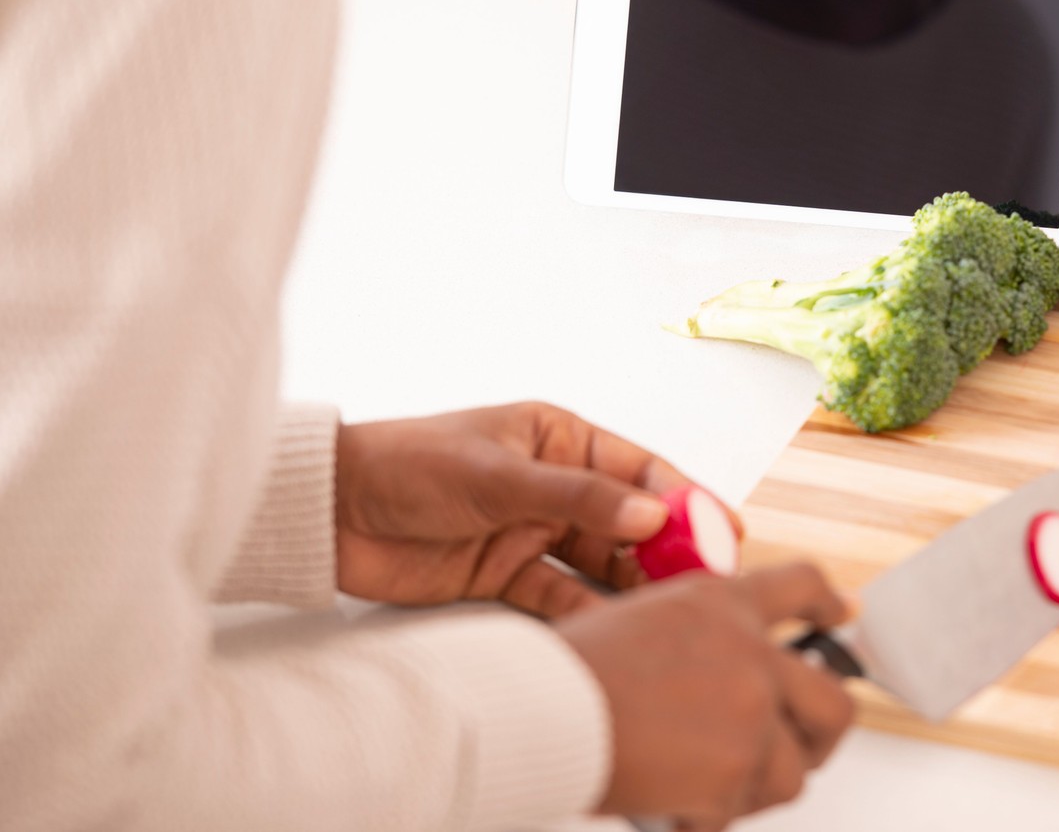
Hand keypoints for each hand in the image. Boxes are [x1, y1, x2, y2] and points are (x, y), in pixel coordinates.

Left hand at [334, 400, 720, 616]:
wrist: (327, 514)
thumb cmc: (405, 467)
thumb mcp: (497, 475)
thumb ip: (576, 497)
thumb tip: (651, 511)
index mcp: (559, 438)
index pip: (639, 469)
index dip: (687, 498)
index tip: (722, 528)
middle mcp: (554, 484)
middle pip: (629, 520)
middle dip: (670, 548)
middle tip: (709, 580)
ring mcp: (532, 531)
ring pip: (600, 562)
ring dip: (634, 584)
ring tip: (671, 609)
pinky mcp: (505, 575)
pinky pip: (560, 596)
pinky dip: (586, 613)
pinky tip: (613, 629)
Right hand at [558, 562, 856, 826]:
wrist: (540, 712)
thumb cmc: (566, 671)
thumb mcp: (642, 619)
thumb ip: (700, 637)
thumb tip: (722, 669)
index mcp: (723, 602)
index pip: (804, 585)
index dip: (829, 604)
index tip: (841, 615)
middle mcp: (749, 651)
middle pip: (832, 700)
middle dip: (822, 733)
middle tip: (800, 748)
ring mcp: (750, 712)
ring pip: (793, 769)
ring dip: (756, 786)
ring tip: (710, 790)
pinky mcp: (736, 770)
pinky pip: (743, 810)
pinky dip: (712, 819)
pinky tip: (677, 809)